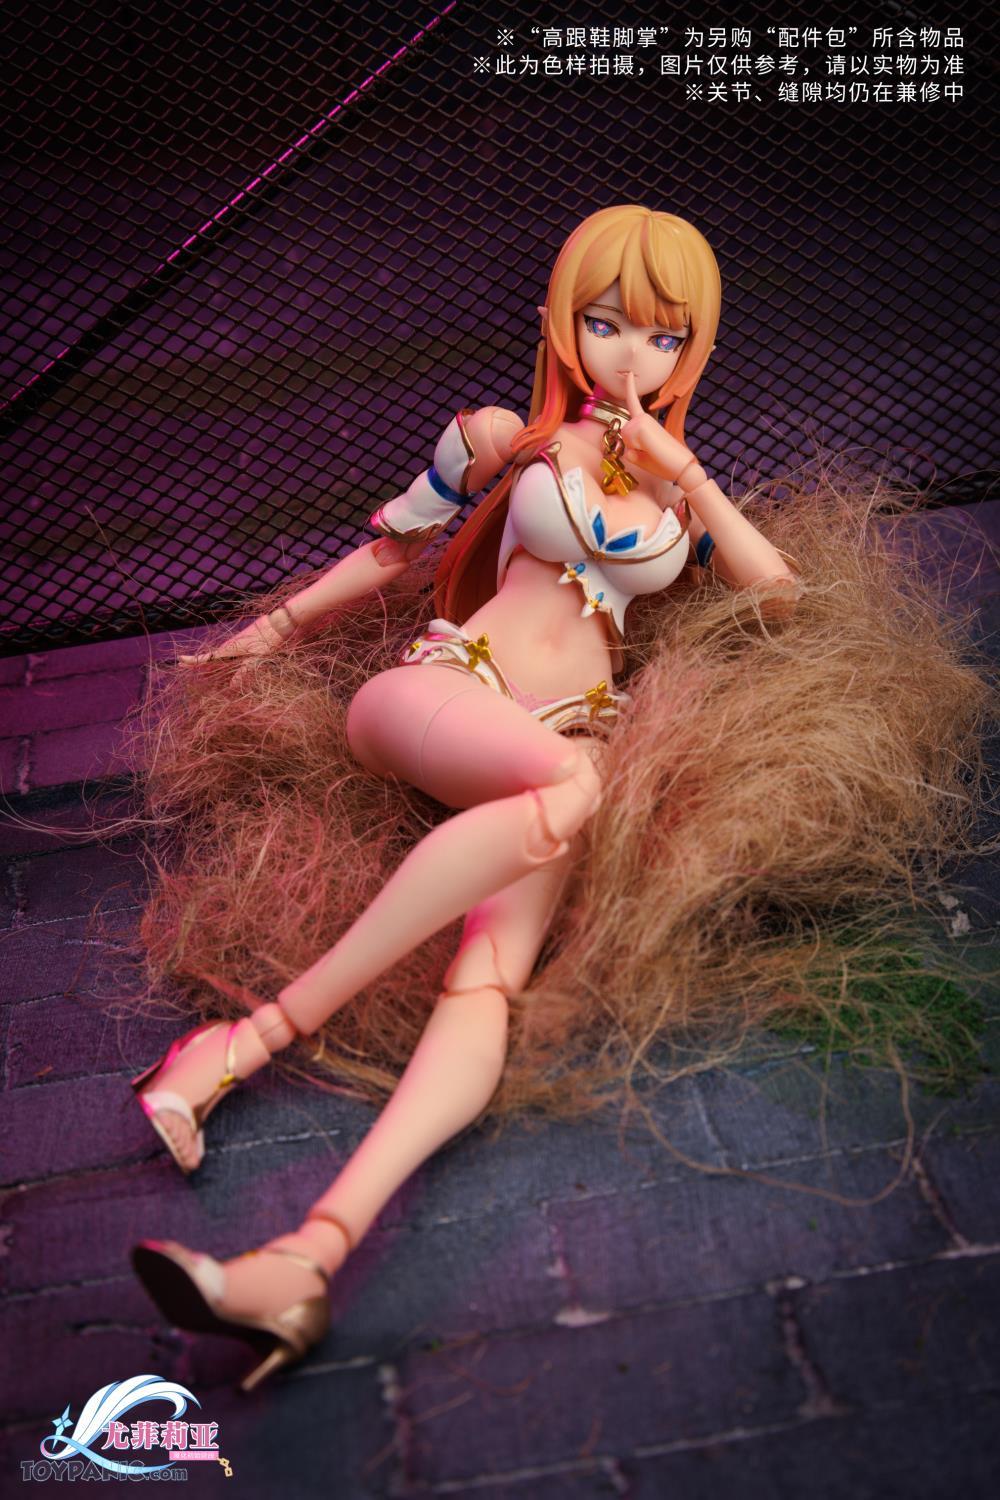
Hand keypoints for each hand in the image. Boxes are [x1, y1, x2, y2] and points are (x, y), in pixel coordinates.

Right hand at [176, 614, 286, 665]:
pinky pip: (226, 654)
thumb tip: (232, 687)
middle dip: (195, 661)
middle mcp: (228, 647)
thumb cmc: (267, 641)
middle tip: (181, 665)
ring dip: (207, 661)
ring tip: (196, 667)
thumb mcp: (257, 658)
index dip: (193, 660)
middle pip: (208, 657)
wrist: (276, 625)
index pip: (206, 657)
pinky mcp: (241, 643)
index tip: (180, 660)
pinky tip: (219, 664)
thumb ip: (244, 672)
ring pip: (217, 656)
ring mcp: (234, 645)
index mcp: (228, 650)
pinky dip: (218, 659)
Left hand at [620, 371, 701, 486]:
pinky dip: (636, 451)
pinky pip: (627, 443)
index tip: (629, 374)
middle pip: (622, 435)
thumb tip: (626, 450)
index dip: (630, 388)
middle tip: (650, 453)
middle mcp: (643, 417)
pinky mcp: (641, 426)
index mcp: (646, 421)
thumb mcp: (643, 457)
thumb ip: (632, 451)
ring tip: (651, 451)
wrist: (682, 467)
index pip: (634, 403)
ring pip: (624, 439)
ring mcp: (641, 420)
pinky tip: (650, 450)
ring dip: (634, 450)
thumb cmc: (664, 463)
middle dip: (630, 448)